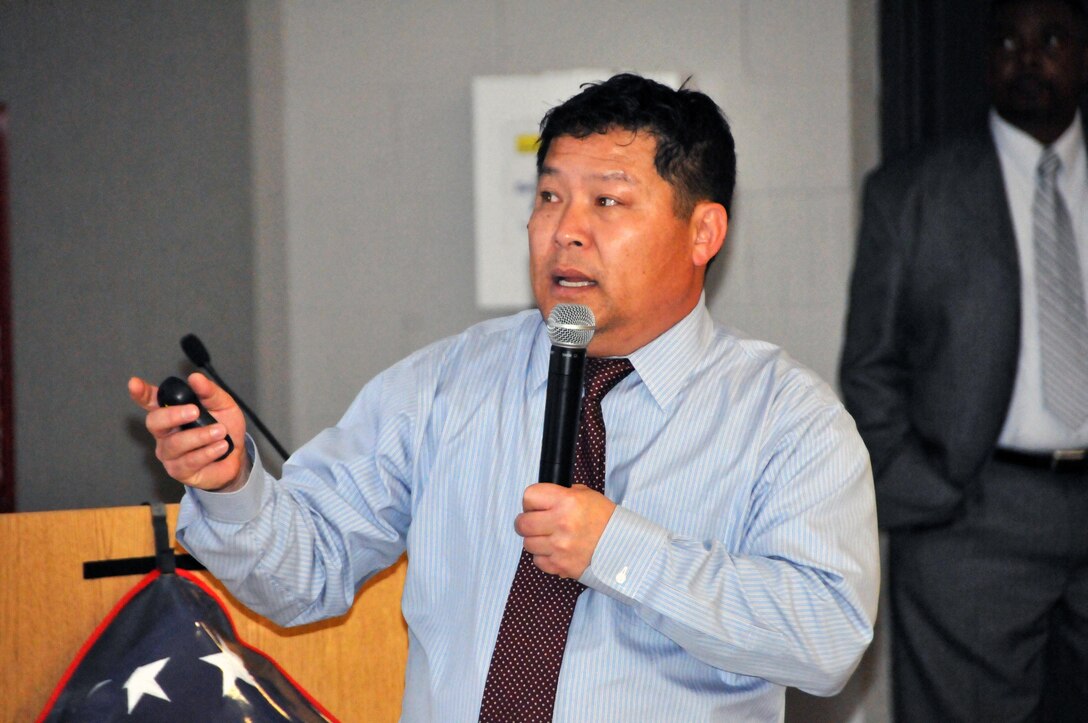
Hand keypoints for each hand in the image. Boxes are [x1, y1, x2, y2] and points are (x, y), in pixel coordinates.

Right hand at [128, 372, 247, 490]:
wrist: (237, 456)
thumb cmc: (224, 427)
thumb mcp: (222, 405)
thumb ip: (209, 392)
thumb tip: (195, 378)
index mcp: (171, 411)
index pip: (151, 401)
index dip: (141, 393)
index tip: (134, 383)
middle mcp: (164, 432)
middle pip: (154, 422)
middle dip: (173, 415)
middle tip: (194, 411)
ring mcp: (169, 453)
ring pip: (175, 444)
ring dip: (200, 436)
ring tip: (220, 431)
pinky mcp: (178, 471)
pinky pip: (189, 461)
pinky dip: (207, 452)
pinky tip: (220, 447)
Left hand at [515, 483, 615, 578]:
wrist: (623, 546)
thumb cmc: (604, 518)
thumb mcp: (586, 495)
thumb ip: (561, 495)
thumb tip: (542, 501)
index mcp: (566, 501)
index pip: (529, 496)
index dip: (531, 501)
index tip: (536, 506)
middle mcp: (561, 523)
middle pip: (522, 523)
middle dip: (526, 522)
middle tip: (537, 523)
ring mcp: (560, 547)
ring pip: (528, 543)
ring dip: (536, 540)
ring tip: (550, 538)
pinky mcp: (560, 565)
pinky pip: (538, 561)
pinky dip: (544, 557)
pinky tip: (557, 551)